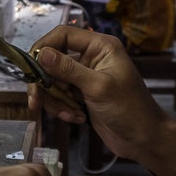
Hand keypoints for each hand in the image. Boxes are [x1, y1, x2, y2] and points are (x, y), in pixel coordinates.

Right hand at [28, 26, 168, 161]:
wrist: (145, 140)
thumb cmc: (129, 109)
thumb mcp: (98, 87)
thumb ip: (68, 69)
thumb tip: (41, 54)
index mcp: (100, 46)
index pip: (62, 35)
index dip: (43, 47)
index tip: (30, 67)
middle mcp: (90, 57)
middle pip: (52, 60)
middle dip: (44, 82)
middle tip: (35, 101)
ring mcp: (85, 76)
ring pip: (53, 80)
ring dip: (54, 99)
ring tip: (68, 114)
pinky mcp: (81, 94)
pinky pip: (60, 95)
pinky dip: (62, 108)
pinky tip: (76, 118)